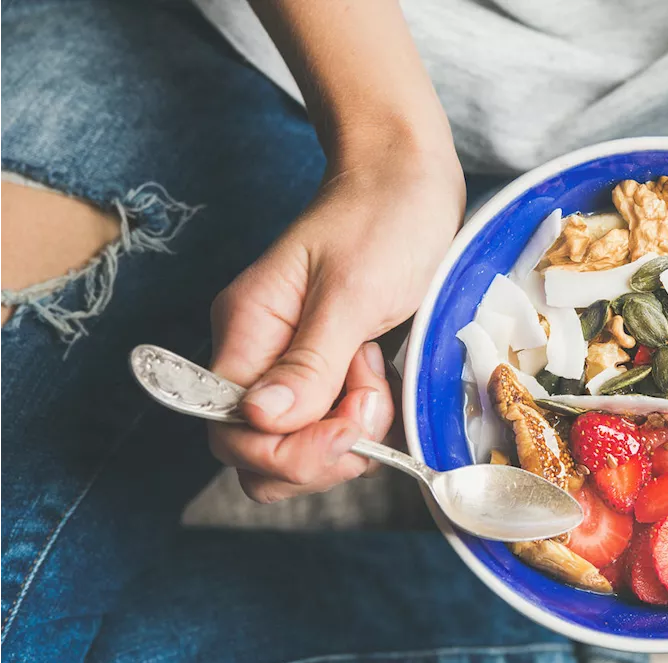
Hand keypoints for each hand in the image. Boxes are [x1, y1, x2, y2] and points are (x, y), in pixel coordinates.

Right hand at [208, 147, 464, 501]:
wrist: (411, 178)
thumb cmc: (383, 217)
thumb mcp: (351, 291)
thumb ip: (309, 361)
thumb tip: (259, 420)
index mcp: (247, 331)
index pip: (230, 431)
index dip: (289, 449)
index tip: (351, 420)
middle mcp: (261, 356)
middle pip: (260, 453)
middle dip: (322, 450)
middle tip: (372, 400)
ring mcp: (296, 367)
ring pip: (301, 448)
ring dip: (350, 437)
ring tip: (382, 377)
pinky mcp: (333, 372)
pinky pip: (335, 428)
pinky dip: (367, 424)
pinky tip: (390, 384)